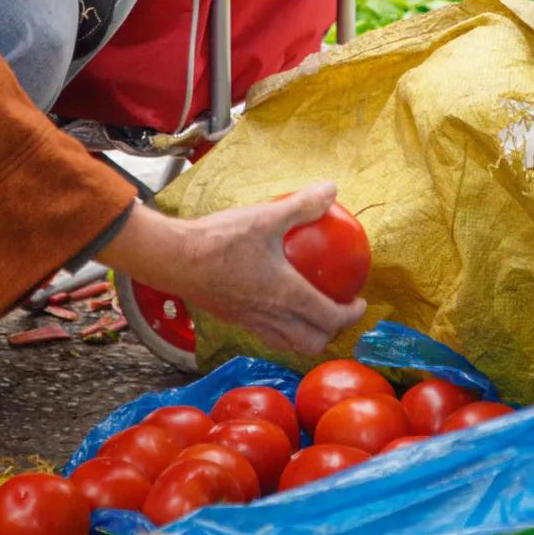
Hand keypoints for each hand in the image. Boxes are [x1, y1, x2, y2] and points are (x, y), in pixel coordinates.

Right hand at [101, 182, 366, 356]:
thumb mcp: (265, 217)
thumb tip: (331, 190)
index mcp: (286, 296)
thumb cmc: (219, 239)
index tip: (359, 302)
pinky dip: (283, 330)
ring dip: (308, 336)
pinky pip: (268, 336)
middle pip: (313, 342)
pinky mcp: (234, 320)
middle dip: (333, 333)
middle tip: (339, 311)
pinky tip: (277, 304)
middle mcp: (272, 317)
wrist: (174, 259)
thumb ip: (301, 205)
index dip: (351, 315)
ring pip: (289, 344)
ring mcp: (251, 323)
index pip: (330, 318)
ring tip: (313, 314)